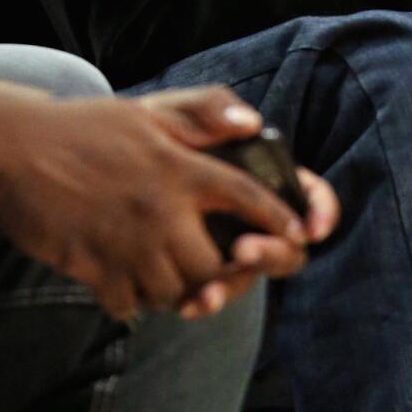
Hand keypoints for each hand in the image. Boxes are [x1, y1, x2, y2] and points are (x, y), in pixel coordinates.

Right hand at [0, 85, 313, 321]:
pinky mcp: (92, 266)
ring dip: (179, 287)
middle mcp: (159, 208)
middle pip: (214, 265)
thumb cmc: (85, 126)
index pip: (247, 198)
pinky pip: (131, 304)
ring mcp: (125, 242)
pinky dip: (136, 299)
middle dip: (221, 272)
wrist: (12, 146)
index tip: (297, 234)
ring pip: (175, 291)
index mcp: (179, 167)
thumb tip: (252, 124)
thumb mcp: (149, 108)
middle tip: (217, 265)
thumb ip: (205, 110)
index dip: (278, 220)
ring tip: (172, 270)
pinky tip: (129, 276)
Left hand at [137, 88, 339, 317]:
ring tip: (207, 293)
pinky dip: (203, 302)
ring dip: (234, 288)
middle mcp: (250, 217)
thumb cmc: (144, 132)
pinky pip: (212, 294)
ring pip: (248, 277)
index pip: (308, 194)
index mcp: (259, 176)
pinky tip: (187, 304)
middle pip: (285, 246)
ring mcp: (225, 248)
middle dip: (272, 253)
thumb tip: (251, 122)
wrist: (91, 169)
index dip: (320, 210)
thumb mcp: (173, 112)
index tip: (309, 228)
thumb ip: (210, 107)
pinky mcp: (196, 272)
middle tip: (243, 250)